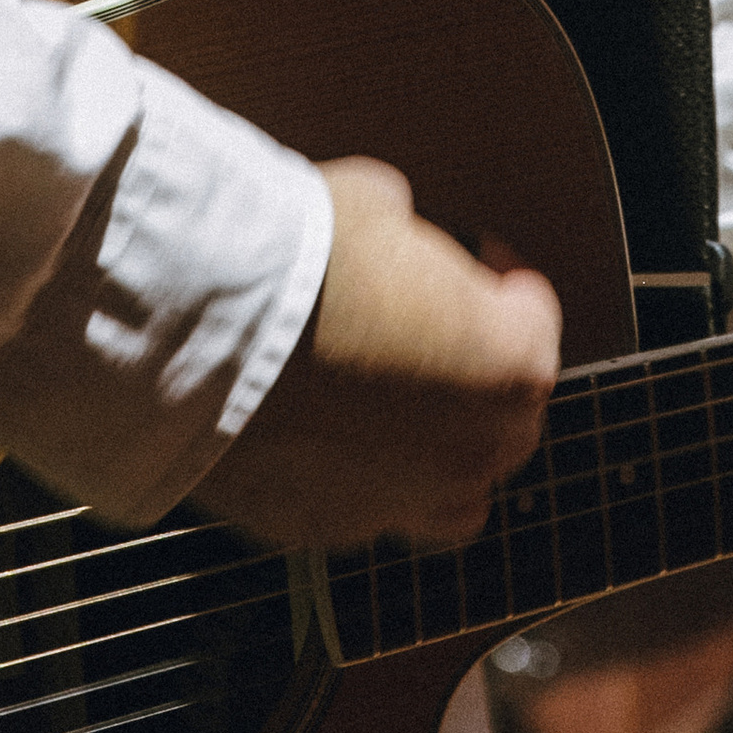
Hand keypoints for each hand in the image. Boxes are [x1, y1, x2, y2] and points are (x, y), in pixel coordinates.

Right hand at [192, 157, 561, 549]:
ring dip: (439, 451)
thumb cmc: (302, 260)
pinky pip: (363, 509)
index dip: (505, 281)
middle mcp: (469, 453)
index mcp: (507, 369)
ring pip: (453, 495)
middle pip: (504, 418)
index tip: (478, 259)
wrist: (198, 329)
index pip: (535, 325)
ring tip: (397, 402)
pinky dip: (357, 477)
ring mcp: (398, 503)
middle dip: (478, 370)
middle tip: (434, 324)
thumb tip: (394, 232)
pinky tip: (319, 430)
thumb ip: (410, 234)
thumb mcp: (377, 202)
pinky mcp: (322, 529)